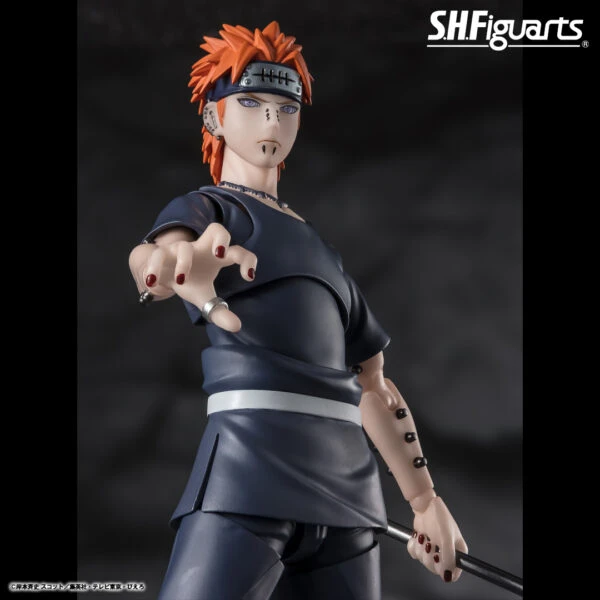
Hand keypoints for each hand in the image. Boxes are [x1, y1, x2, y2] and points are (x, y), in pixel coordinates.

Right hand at [130, 223, 256, 331]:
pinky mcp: (161, 254)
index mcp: (216, 257)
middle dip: (220, 238)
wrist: (162, 274)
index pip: (237, 251)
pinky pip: (157, 255)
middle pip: (216, 229)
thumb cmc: (190, 282)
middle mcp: (201, 248)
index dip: (247, 260)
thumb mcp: (204, 298)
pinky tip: (153, 282)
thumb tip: (237, 327)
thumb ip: (220, 312)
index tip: (249, 276)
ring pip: (184, 247)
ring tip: (181, 280)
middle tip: (219, 254)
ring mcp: (180, 249)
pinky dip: (155, 267)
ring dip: (184, 262)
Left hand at [407, 496, 467, 582]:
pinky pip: (414, 554)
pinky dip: (414, 546)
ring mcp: (433, 550)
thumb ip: (449, 558)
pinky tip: (418, 537)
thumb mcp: (447, 538)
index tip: (438, 557)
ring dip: (421, 548)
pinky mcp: (422, 546)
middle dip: (429, 555)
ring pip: (423, 561)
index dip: (444, 568)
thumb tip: (447, 576)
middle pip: (436, 569)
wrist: (425, 505)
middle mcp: (446, 554)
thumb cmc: (440, 517)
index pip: (453, 574)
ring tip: (425, 537)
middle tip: (430, 543)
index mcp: (458, 553)